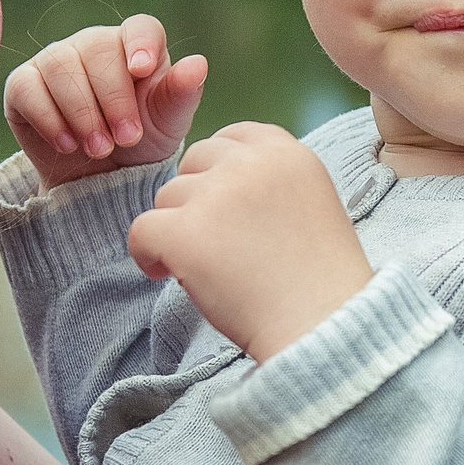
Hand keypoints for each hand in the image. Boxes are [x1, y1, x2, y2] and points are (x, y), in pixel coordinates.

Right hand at [3, 15, 208, 190]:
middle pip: (98, 51)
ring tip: (99, 148)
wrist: (100, 178)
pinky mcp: (23, 84)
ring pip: (61, 68)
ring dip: (82, 113)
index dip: (140, 44)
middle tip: (126, 139)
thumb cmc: (140, 141)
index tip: (141, 70)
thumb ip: (181, 94)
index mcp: (134, 45)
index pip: (139, 27)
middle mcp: (93, 44)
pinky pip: (27, 88)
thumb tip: (198, 63)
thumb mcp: (167, 124)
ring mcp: (54, 60)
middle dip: (113, 100)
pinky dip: (49, 119)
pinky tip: (68, 145)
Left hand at [125, 122, 373, 363]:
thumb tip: (210, 182)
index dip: (219, 171)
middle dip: (195, 198)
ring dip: (177, 229)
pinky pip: (142, 229)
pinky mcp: (185, 233)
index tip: (223, 207)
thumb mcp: (310, 207)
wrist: (321, 328)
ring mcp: (216, 195)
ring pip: (167, 197)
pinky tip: (167, 274)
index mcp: (288, 153)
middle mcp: (252, 164)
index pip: (233, 136)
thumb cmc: (318, 283)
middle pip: (194, 160)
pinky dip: (147, 253)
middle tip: (212, 242)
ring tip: (205, 267)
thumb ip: (268, 183)